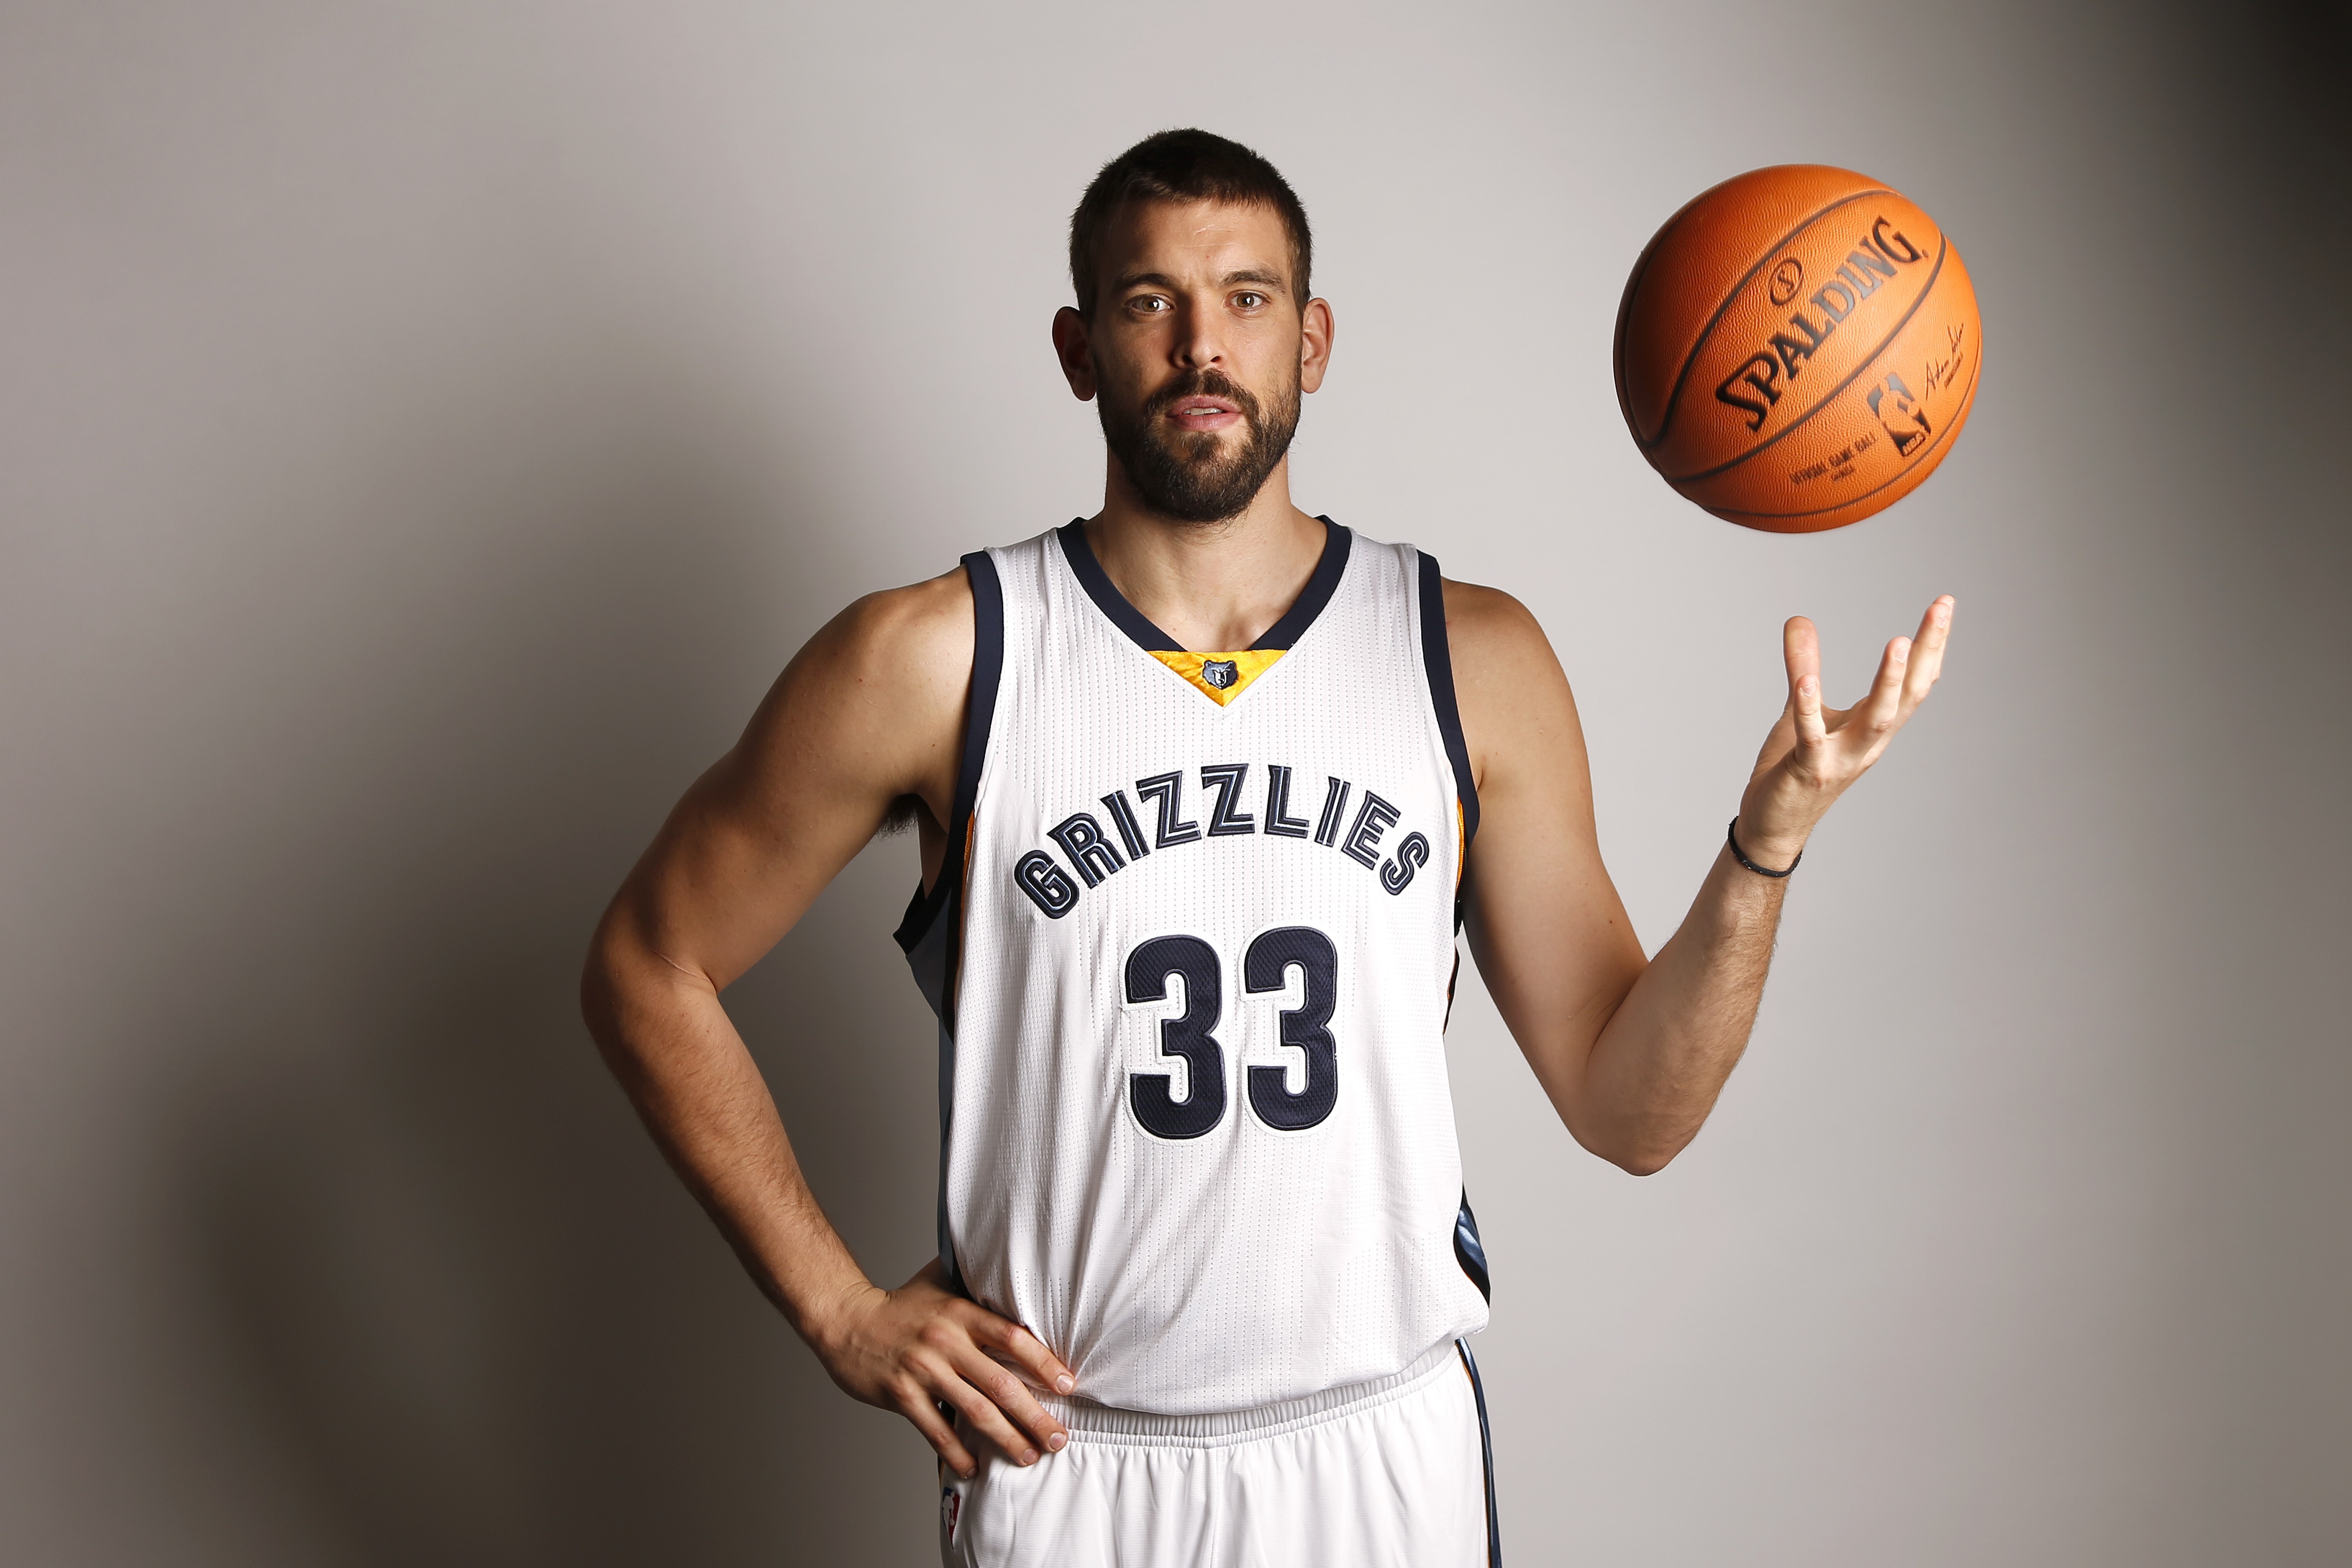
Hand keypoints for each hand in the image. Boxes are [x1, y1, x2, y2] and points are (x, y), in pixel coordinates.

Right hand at [812, 1259, 1073, 1476]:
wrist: (845, 1320)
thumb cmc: (899, 1305)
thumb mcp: (940, 1282)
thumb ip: (975, 1282)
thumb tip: (1015, 1271)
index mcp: (960, 1313)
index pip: (1013, 1338)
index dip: (1044, 1363)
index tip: (1067, 1385)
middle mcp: (945, 1342)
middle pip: (1001, 1383)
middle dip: (1034, 1415)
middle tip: (1058, 1438)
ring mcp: (922, 1370)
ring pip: (975, 1412)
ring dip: (1006, 1439)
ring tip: (1029, 1456)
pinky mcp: (902, 1395)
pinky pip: (936, 1431)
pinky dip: (957, 1453)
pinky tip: (974, 1468)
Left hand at [1734, 596, 1953, 867]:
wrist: (1773, 825)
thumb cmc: (1794, 767)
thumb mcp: (1803, 708)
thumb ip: (1804, 665)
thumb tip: (1799, 617)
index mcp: (1874, 726)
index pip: (1915, 682)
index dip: (1932, 645)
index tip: (1945, 602)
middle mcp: (1869, 743)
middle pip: (1909, 694)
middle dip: (1927, 651)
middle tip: (1940, 609)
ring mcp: (1841, 759)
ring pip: (1877, 719)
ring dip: (1889, 682)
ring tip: (1898, 643)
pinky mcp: (1808, 771)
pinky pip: (1812, 738)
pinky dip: (1810, 709)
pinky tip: (1806, 682)